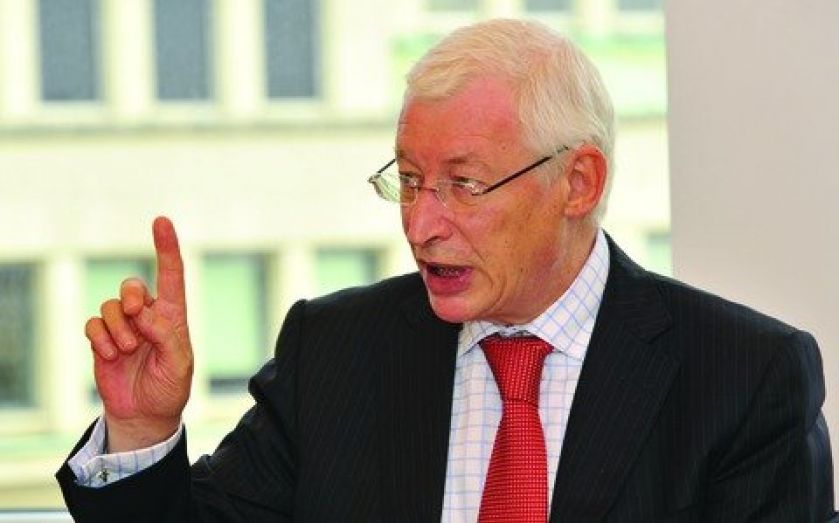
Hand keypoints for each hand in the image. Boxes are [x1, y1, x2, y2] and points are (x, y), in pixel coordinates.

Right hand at [84, 216, 192, 451]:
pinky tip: (112, 356)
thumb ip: (167, 336)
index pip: (171, 276)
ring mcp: (123, 327)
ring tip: (127, 351)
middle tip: (137, 316)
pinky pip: (93, 325)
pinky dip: (101, 339)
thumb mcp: (180, 364)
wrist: (145, 414)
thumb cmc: (170, 387)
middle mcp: (147, 316)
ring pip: (110, 307)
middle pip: (131, 285)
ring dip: (118, 329)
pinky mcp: (102, 340)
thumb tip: (145, 314)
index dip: (167, 248)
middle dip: (130, 296)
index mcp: (173, 316)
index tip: (161, 221)